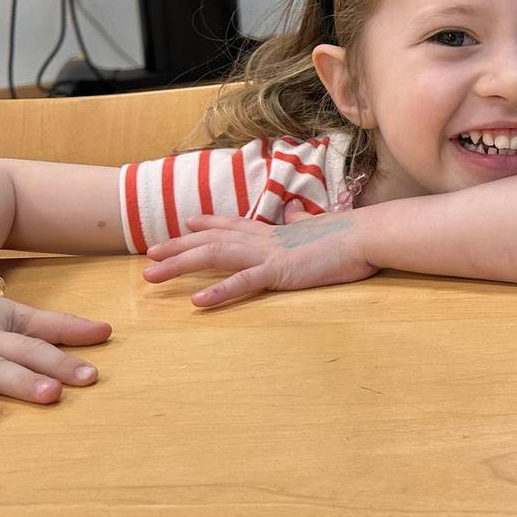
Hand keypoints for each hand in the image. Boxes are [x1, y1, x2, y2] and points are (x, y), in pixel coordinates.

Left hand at [142, 212, 376, 307]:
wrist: (366, 235)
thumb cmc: (349, 235)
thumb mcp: (319, 228)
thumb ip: (301, 223)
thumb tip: (295, 215)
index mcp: (275, 232)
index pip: (234, 225)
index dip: (208, 223)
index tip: (187, 222)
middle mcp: (264, 239)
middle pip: (211, 240)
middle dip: (178, 246)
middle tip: (149, 254)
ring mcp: (269, 254)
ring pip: (214, 256)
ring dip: (180, 265)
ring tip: (152, 276)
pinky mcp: (279, 271)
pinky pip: (243, 282)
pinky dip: (219, 291)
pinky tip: (197, 302)